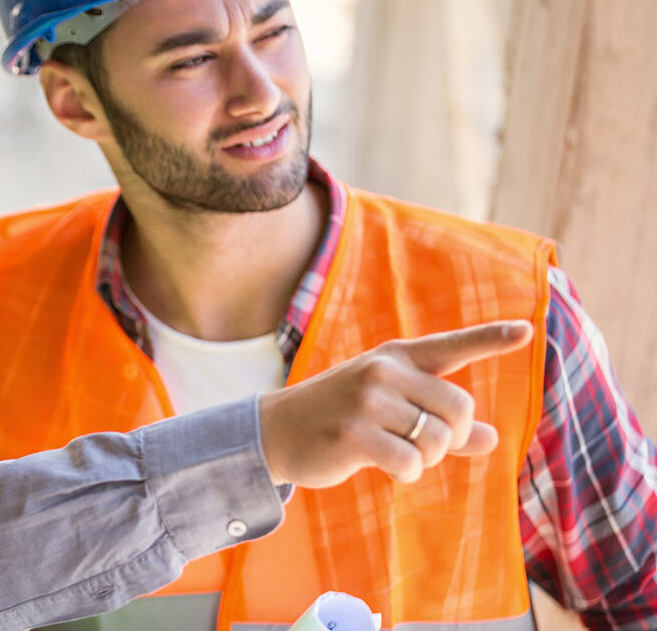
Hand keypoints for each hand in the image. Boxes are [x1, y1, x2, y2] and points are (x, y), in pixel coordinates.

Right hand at [258, 320, 533, 487]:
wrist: (276, 431)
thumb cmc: (340, 418)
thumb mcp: (390, 410)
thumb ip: (441, 422)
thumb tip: (490, 439)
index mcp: (396, 357)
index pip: (452, 346)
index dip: (491, 339)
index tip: (526, 330)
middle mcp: (384, 371)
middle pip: (459, 409)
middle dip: (450, 437)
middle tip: (421, 445)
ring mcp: (367, 401)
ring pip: (438, 440)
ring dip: (427, 459)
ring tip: (397, 454)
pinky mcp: (354, 434)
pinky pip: (411, 463)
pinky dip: (406, 473)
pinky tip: (382, 465)